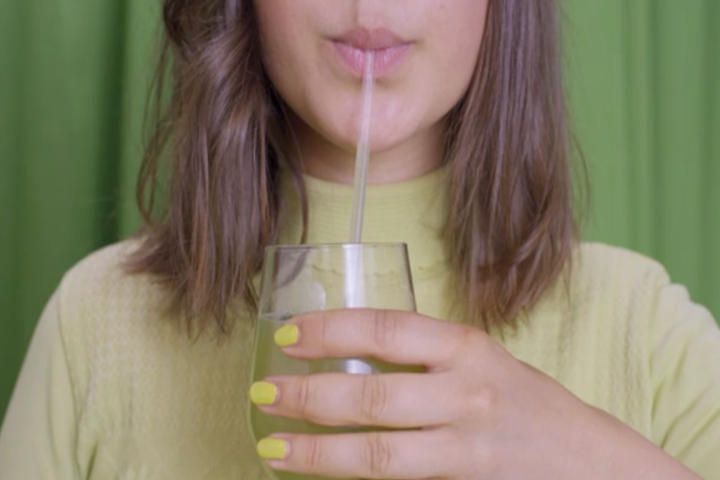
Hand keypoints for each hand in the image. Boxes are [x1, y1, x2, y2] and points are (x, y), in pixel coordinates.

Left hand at [249, 309, 699, 478]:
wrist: (587, 458)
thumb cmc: (520, 399)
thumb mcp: (477, 359)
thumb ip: (423, 355)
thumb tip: (344, 350)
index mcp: (465, 346)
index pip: (385, 328)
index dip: (330, 329)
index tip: (286, 335)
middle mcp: (465, 391)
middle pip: (371, 393)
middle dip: (307, 394)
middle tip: (262, 392)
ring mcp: (466, 444)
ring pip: (377, 452)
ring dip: (317, 451)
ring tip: (272, 447)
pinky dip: (350, 476)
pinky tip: (320, 471)